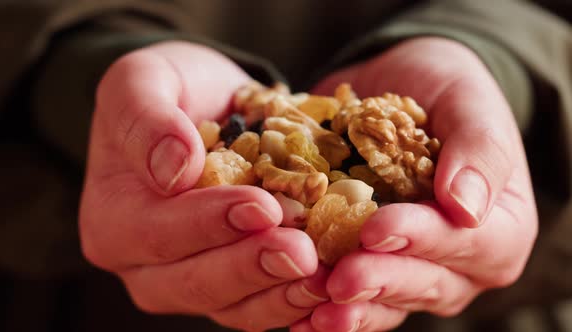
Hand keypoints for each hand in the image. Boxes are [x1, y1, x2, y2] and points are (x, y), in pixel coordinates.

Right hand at [78, 41, 327, 330]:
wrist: (206, 107)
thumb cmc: (170, 92)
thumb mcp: (143, 80)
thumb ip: (145, 118)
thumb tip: (174, 170)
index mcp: (113, 219)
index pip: (158, 231)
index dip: (210, 223)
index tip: (262, 205)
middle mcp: (144, 264)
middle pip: (195, 281)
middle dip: (252, 266)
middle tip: (302, 251)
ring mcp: (187, 282)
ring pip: (231, 305)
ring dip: (279, 293)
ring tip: (323, 273)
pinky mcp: (228, 287)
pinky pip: (257, 307)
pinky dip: (292, 300)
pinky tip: (326, 285)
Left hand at [291, 37, 537, 330]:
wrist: (400, 87)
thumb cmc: (443, 91)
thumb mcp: (468, 102)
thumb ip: (478, 150)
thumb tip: (466, 208)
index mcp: (499, 227)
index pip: (466, 242)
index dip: (422, 239)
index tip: (377, 229)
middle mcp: (459, 261)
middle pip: (424, 282)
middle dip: (380, 281)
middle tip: (339, 280)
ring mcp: (413, 270)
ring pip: (388, 302)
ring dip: (351, 307)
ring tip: (315, 311)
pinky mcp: (374, 267)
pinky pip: (356, 297)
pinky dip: (327, 307)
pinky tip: (300, 318)